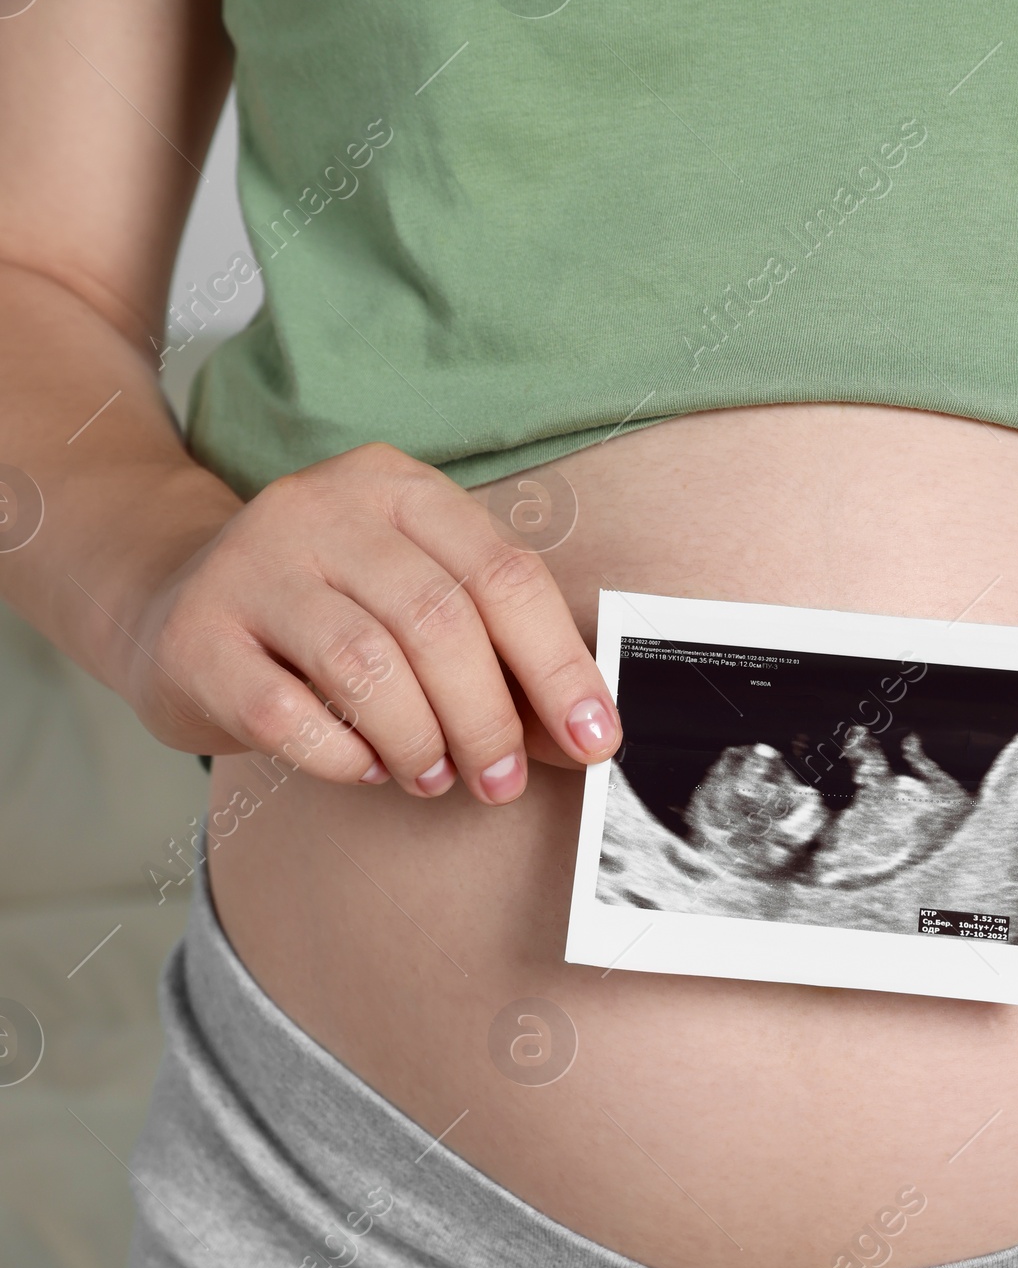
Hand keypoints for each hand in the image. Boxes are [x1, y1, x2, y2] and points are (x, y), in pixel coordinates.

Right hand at [116, 442, 617, 800]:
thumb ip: (496, 652)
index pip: (503, 574)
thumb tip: (582, 735)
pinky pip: (285, 714)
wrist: (172, 601)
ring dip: (419, 740)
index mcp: (396, 488)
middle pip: (439, 621)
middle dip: (487, 718)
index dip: (559, 667)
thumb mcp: (412, 600)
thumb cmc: (323, 611)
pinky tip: (363, 765)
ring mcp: (250, 566)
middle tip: (502, 779)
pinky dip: (342, 756)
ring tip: (433, 774)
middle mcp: (321, 509)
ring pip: (366, 666)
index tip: (596, 741)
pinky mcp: (196, 636)